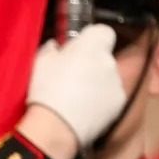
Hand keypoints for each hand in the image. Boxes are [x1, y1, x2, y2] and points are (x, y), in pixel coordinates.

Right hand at [25, 23, 124, 148]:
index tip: (78, 49)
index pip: (103, 31)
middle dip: (91, 63)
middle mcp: (109, 61)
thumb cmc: (46, 90)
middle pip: (104, 57)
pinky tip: (83, 111)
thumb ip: (52, 49)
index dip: (91, 39)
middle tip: (71, 76)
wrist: (56, 126)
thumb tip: (55, 47)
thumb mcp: (40, 63)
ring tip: (75, 98)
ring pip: (108, 78)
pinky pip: (110, 98)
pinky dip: (100, 102)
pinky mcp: (118, 105)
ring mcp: (116, 83)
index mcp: (92, 45)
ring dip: (96, 84)